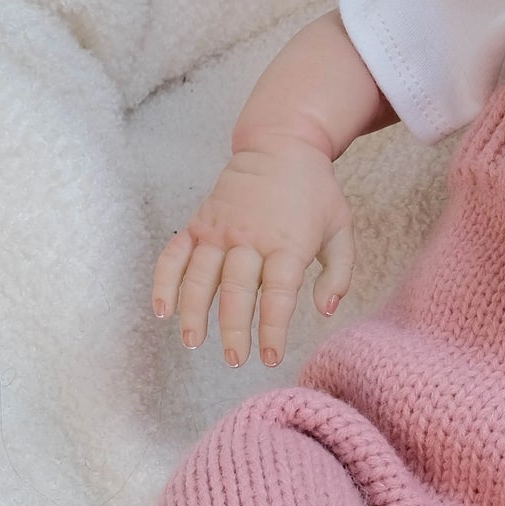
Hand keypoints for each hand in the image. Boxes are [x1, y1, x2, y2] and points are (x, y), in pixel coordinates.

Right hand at [151, 131, 355, 368]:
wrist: (281, 145)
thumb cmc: (315, 192)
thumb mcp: (342, 228)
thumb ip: (339, 272)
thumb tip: (325, 310)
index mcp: (288, 243)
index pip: (278, 295)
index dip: (273, 329)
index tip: (271, 357)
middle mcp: (250, 238)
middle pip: (236, 291)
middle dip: (234, 330)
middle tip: (235, 360)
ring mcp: (219, 229)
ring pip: (200, 277)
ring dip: (194, 312)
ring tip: (193, 342)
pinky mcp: (199, 223)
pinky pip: (174, 255)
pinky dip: (165, 281)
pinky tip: (162, 309)